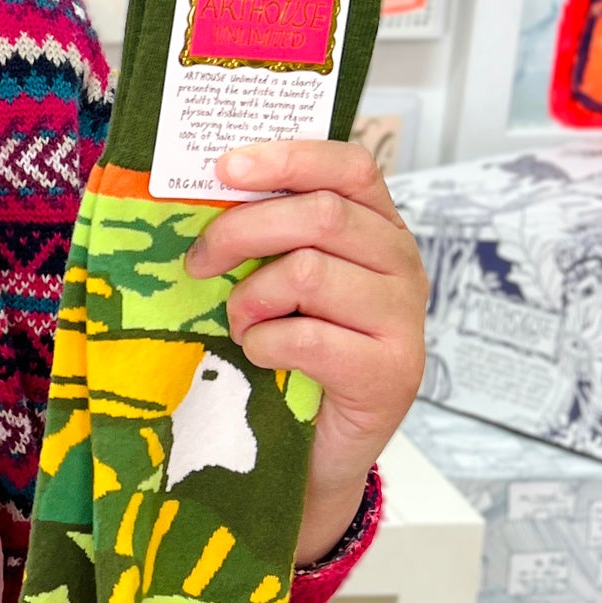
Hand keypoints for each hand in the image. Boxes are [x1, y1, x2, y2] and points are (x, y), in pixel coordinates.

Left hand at [184, 139, 427, 568]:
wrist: (315, 446)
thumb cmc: (291, 349)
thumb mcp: (276, 278)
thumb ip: (263, 233)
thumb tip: (201, 186)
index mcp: (376, 226)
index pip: (348, 166)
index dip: (288, 157)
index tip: (225, 166)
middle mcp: (401, 263)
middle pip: (319, 215)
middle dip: (239, 232)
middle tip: (198, 263)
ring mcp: (403, 318)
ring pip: (308, 272)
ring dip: (251, 299)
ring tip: (242, 325)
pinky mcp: (392, 371)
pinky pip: (307, 337)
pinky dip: (266, 344)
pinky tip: (263, 355)